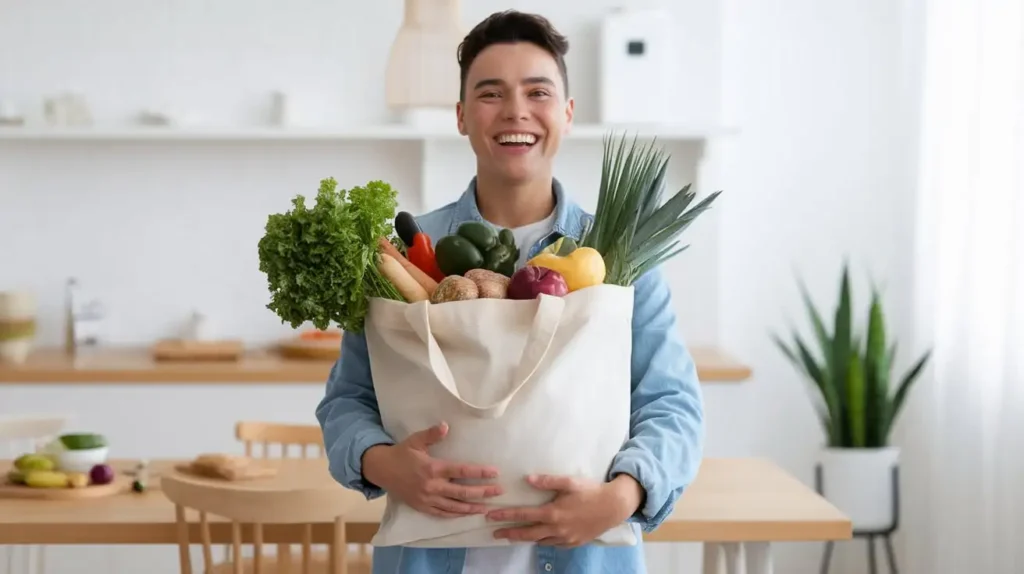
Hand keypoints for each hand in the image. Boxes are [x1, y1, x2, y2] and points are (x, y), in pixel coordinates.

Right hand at [361, 421, 503, 517]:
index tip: (495, 472)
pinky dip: (457, 515)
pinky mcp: (422, 507)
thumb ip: (431, 434)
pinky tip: (468, 514)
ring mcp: (427, 499)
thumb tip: (446, 426)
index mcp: (432, 468)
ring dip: (472, 507)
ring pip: (454, 506)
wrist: (381, 470)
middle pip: (462, 492)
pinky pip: (443, 514)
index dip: (479, 472)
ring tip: (488, 507)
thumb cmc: (401, 453)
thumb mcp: (415, 440)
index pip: (461, 471)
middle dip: (483, 492)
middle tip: (499, 491)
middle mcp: (432, 486)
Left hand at [486, 474, 642, 547]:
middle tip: (495, 533)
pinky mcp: (573, 543)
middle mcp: (556, 529)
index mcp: (553, 513)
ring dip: (524, 539)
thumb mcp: (569, 482)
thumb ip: (548, 481)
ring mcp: (565, 538)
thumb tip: (528, 479)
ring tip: (512, 536)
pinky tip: (539, 538)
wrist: (614, 507)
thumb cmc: (591, 491)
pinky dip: (543, 541)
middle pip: (527, 533)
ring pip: (539, 541)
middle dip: (509, 533)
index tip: (491, 516)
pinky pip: (553, 545)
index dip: (505, 516)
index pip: (523, 515)